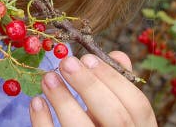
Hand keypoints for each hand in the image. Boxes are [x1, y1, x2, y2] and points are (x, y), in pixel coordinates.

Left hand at [29, 51, 156, 126]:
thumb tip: (118, 56)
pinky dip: (43, 121)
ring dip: (64, 100)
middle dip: (90, 86)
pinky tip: (37, 102)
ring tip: (48, 78)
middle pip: (116, 117)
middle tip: (66, 63)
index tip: (87, 58)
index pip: (138, 105)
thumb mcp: (116, 114)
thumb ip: (117, 88)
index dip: (114, 79)